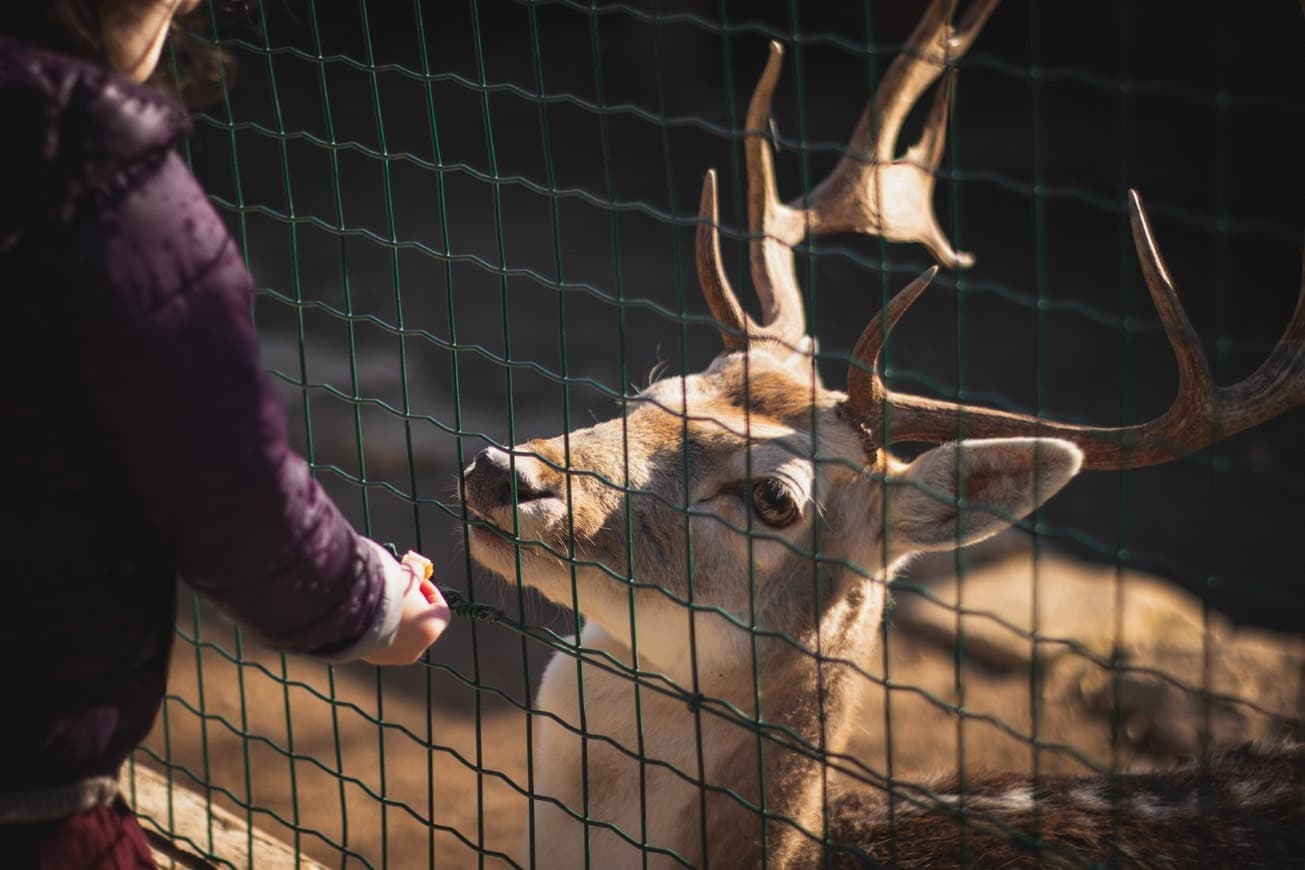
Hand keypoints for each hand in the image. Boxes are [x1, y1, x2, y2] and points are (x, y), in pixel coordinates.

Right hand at [363, 547, 450, 665]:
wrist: (353, 611)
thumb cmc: (388, 592)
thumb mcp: (407, 574)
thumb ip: (417, 570)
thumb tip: (416, 566)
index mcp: (432, 629)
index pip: (440, 609)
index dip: (430, 591)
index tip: (418, 580)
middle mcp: (416, 648)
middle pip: (419, 623)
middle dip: (412, 605)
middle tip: (399, 590)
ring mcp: (395, 657)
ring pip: (400, 634)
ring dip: (395, 617)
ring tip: (381, 599)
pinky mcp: (375, 658)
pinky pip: (382, 641)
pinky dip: (379, 628)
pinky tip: (369, 613)